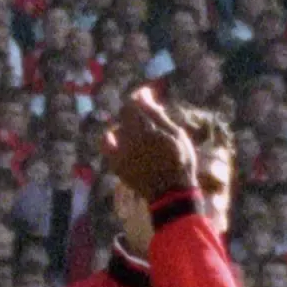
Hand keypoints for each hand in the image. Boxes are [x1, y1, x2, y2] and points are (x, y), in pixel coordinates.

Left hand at [102, 89, 197, 203]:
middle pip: (125, 115)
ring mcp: (120, 151)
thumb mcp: (175, 135)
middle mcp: (128, 137)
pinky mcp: (116, 163)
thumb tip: (143, 94)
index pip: (133, 104)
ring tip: (142, 132)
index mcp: (144, 128)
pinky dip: (110, 138)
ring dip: (128, 125)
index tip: (147, 94)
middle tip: (150, 115)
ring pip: (118, 128)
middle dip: (135, 111)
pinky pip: (106, 145)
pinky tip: (118, 138)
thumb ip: (156, 114)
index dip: (138, 96)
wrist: (171, 192)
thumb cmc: (180, 162)